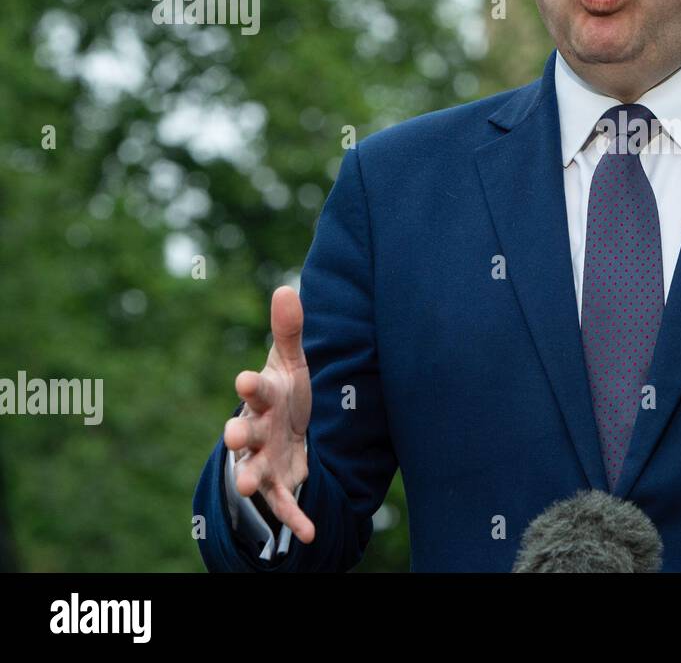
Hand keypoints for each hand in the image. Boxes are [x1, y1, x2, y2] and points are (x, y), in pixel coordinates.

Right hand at [224, 285, 315, 544]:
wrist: (287, 428)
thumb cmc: (286, 391)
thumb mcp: (291, 362)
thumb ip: (289, 330)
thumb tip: (286, 287)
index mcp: (263, 397)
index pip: (256, 389)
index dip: (251, 385)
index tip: (245, 378)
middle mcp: (258, 429)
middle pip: (244, 432)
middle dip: (237, 434)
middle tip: (232, 436)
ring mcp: (265, 458)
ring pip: (253, 469)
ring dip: (251, 478)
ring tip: (249, 488)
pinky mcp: (280, 482)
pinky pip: (285, 503)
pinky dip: (294, 519)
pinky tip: (307, 534)